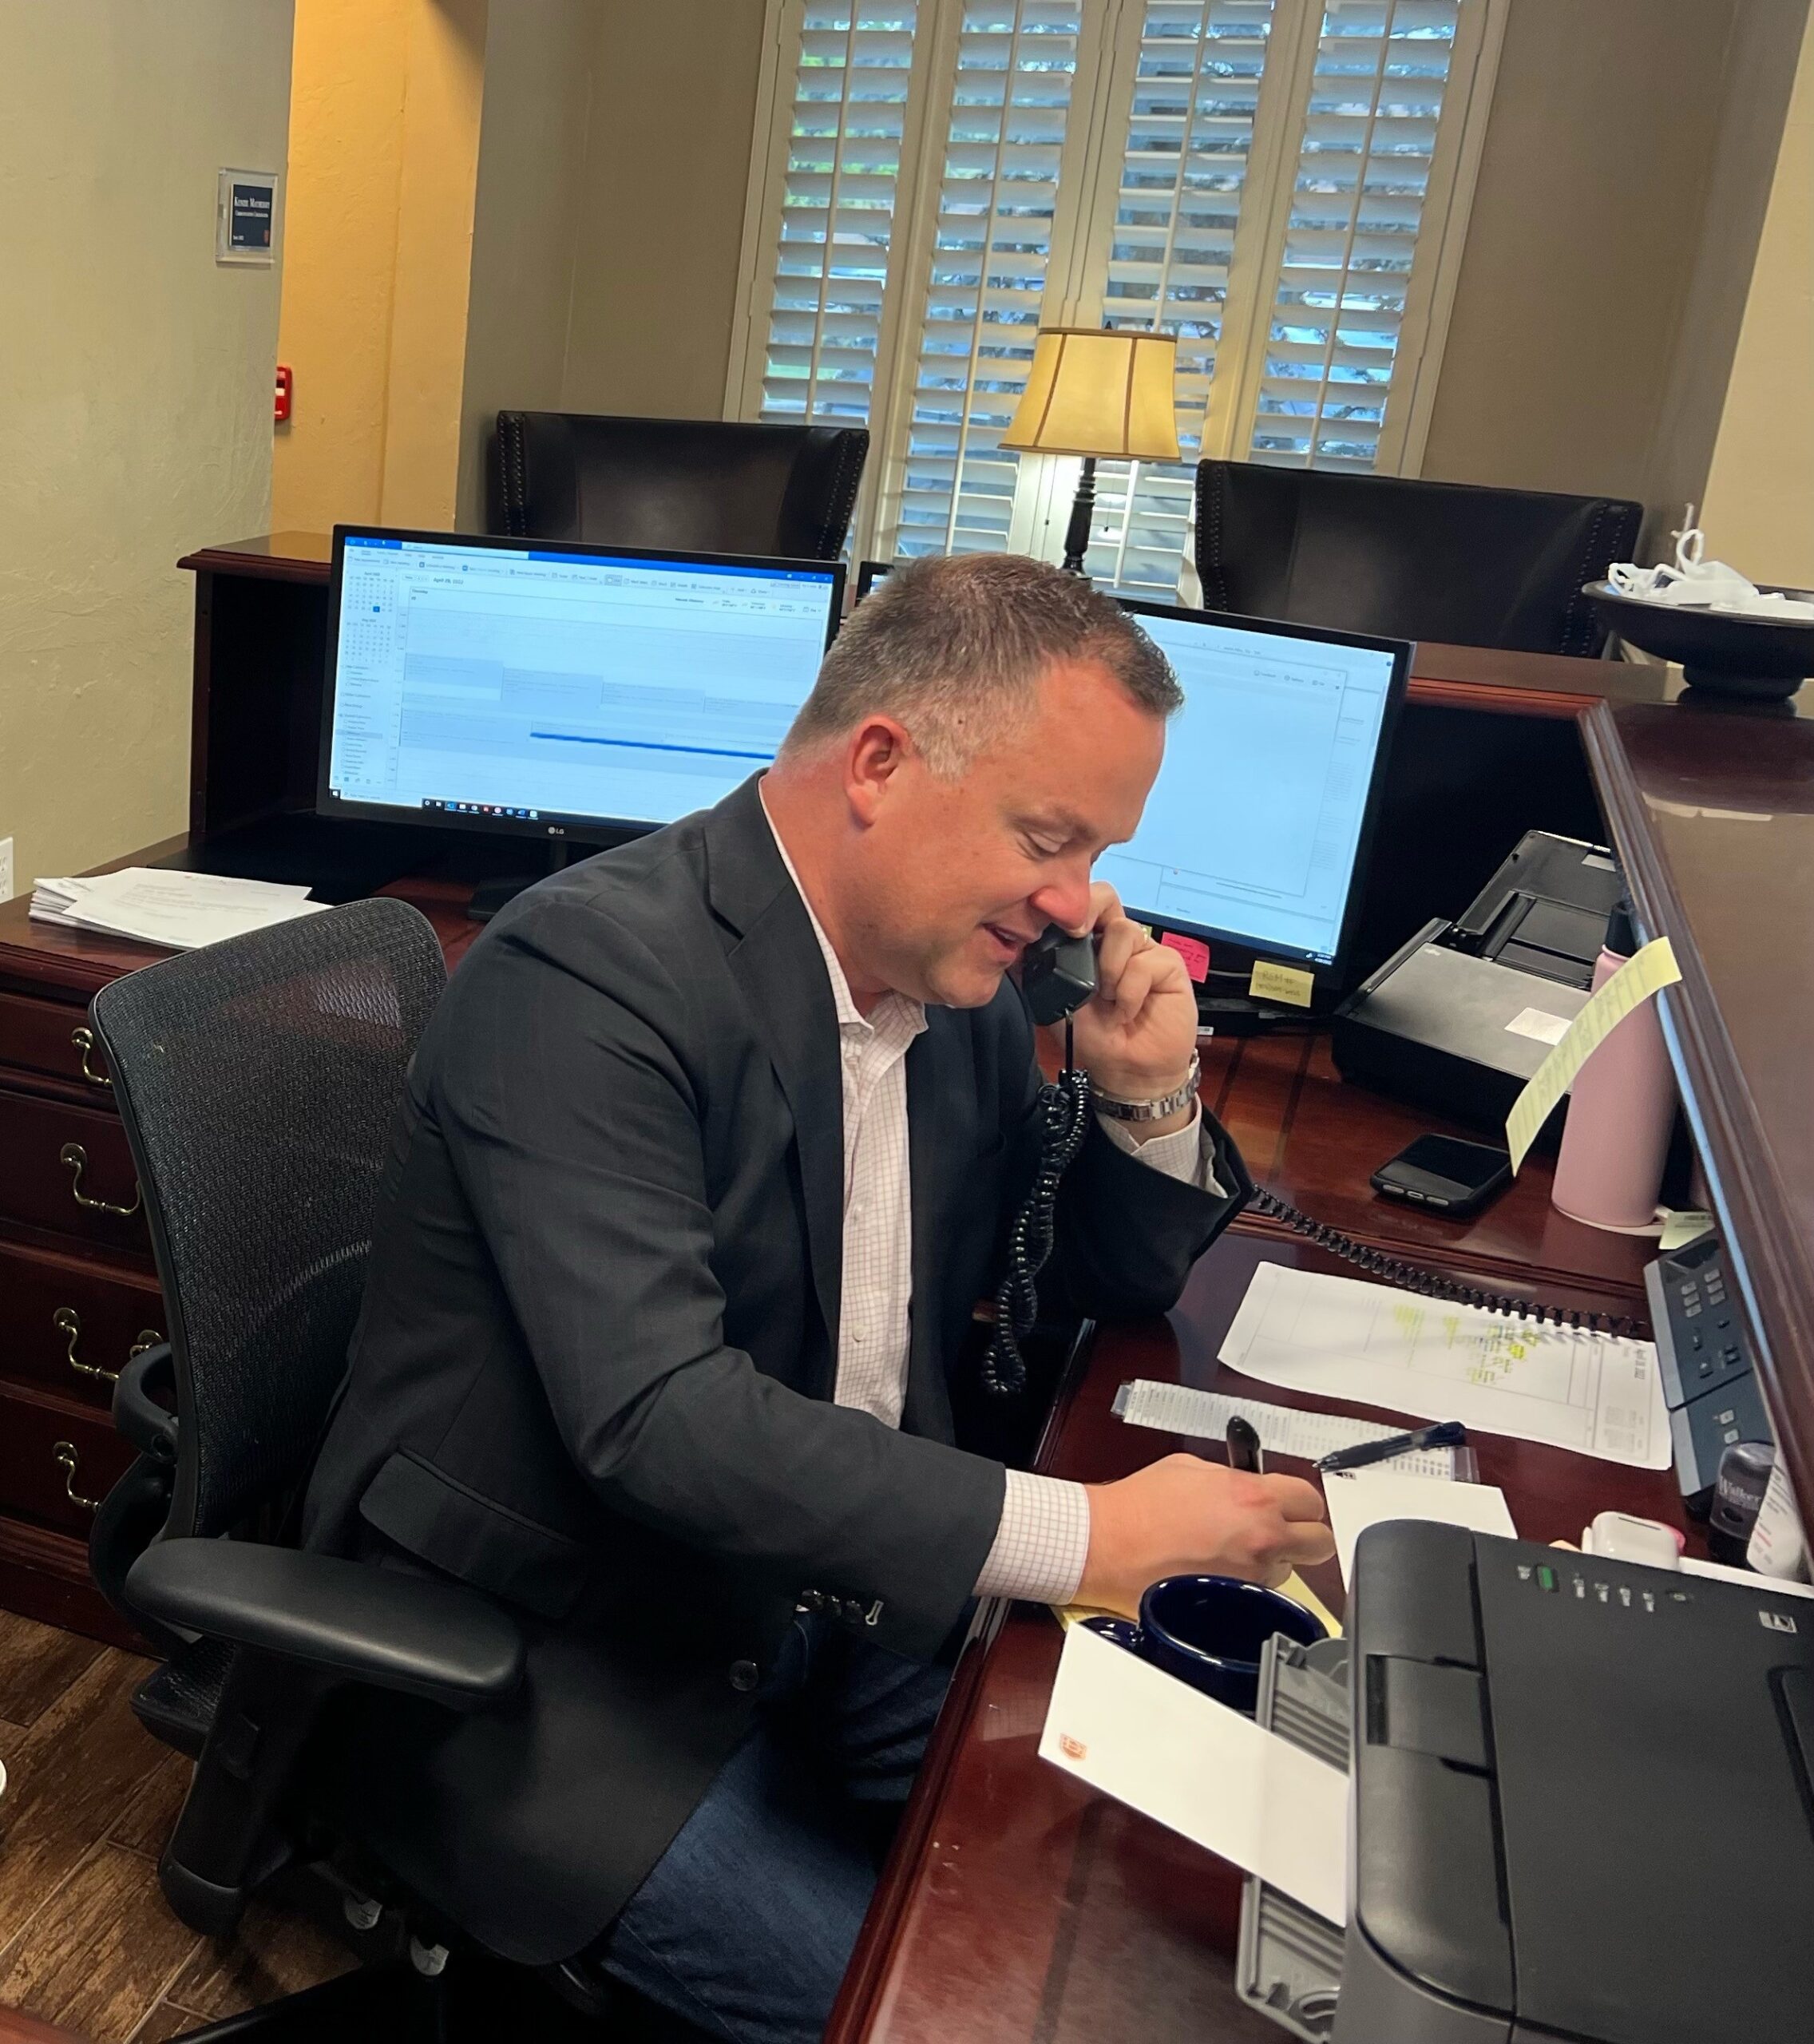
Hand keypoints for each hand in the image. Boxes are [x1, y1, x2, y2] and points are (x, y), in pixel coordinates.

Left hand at [1039, 882, 1198, 1112]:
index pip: (1081, 903)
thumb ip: (1041, 970)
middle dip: (1088, 914)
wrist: (1127, 1070)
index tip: (1050, 923)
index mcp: (1089, 943)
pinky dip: (1129, 993)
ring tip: (1108, 1000)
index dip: (1068, 905)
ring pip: (1123, 931)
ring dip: (1108, 971)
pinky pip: (1144, 964)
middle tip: (1077, 938)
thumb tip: (1014, 944)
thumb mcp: (1055, 1001)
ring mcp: (1144, 951)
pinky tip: (1126, 1012)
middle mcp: (1116, 941)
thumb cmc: (1095, 1037)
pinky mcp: (1167, 965)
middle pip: (1106, 897)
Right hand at [1076, 1454, 1335, 1617]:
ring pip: (1290, 1571)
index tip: (1291, 1507)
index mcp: (1251, 1496)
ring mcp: (1251, 1575)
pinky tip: (1221, 1573)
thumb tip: (1248, 1485)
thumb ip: (1232, 1478)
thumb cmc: (1137, 1508)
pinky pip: (1261, 1594)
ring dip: (1272, 1562)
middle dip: (1304, 1537)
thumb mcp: (1191, 1470)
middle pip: (1320, 1542)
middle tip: (1280, 1534)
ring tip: (1234, 1554)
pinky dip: (1249, 1585)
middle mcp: (1260, 1536)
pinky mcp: (1234, 1604)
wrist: (1107, 1544)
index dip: (1301, 1504)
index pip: (1311, 1499)